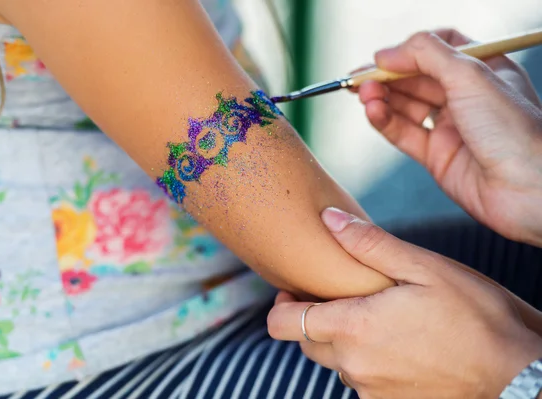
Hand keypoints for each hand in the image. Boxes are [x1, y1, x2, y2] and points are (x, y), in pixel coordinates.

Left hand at [268, 208, 541, 398]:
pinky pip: (361, 381)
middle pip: (306, 341)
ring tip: (379, 319)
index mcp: (353, 328)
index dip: (280, 305)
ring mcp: (370, 392)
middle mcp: (353, 366)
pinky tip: (398, 345)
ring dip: (345, 340)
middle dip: (314, 318)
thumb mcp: (425, 268)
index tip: (293, 290)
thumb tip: (328, 220)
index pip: (283, 323)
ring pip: (335, 362)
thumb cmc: (476, 317)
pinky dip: (367, 362)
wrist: (518, 377)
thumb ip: (369, 245)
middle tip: (343, 297)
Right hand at [355, 29, 541, 245]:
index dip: (409, 51)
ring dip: (382, 98)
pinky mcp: (437, 156)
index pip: (437, 49)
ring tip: (362, 95)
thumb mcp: (470, 75)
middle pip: (415, 78)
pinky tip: (372, 112)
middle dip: (386, 76)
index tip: (384, 57)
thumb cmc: (516, 130)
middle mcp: (466, 97)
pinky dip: (385, 122)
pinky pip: (404, 134)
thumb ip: (426, 55)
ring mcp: (451, 127)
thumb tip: (385, 53)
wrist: (530, 189)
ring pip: (406, 106)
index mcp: (483, 69)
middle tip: (358, 79)